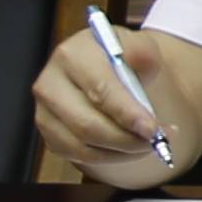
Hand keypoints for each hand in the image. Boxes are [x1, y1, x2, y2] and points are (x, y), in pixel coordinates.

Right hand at [28, 23, 182, 188]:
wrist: (94, 64)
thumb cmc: (115, 56)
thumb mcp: (134, 44)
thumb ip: (143, 52)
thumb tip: (146, 65)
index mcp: (72, 56)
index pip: (100, 90)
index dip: (127, 114)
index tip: (151, 129)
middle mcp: (50, 85)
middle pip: (87, 125)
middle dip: (126, 139)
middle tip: (157, 140)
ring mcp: (44, 112)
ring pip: (81, 146)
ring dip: (120, 152)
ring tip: (147, 145)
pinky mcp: (48, 133)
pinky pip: (77, 155)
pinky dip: (108, 157)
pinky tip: (129, 149)